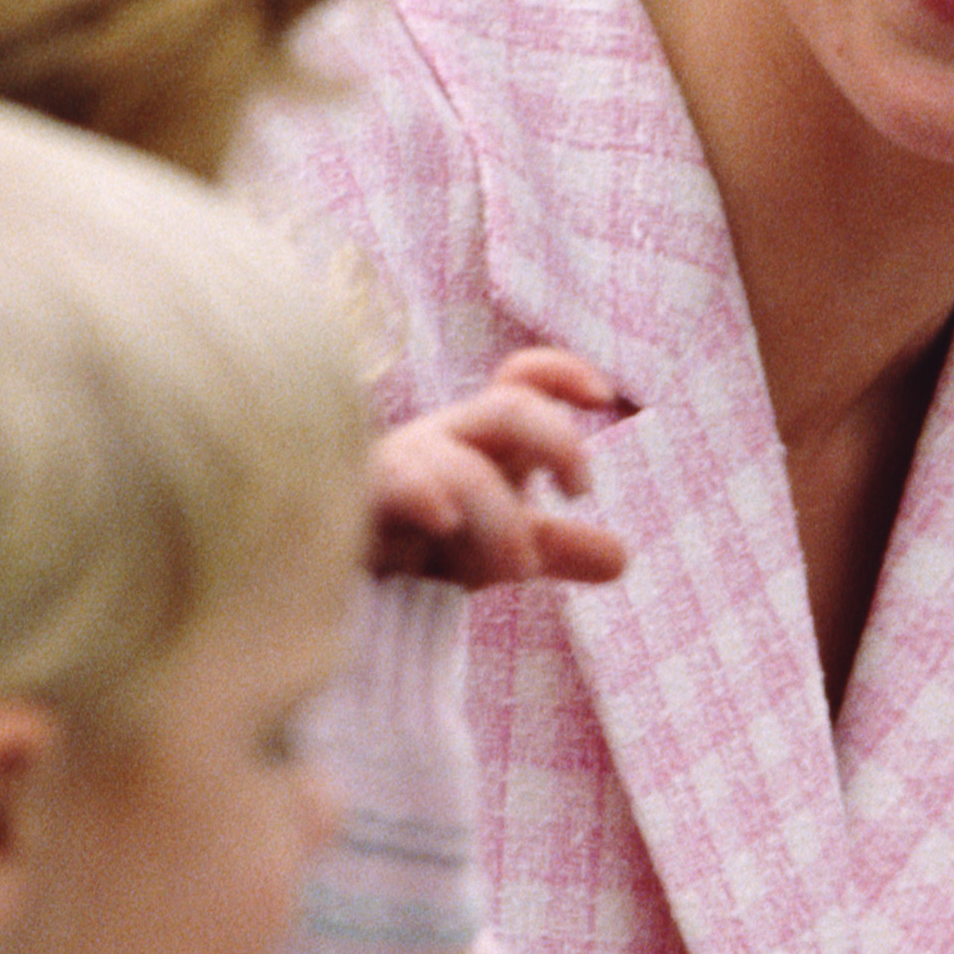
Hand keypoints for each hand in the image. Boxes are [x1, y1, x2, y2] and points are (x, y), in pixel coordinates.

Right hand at [365, 347, 628, 587]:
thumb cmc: (413, 550)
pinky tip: (444, 519)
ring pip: (465, 470)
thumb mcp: (496, 549)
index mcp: (479, 443)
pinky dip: (422, 495)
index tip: (602, 397)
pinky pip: (392, 484)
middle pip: (510, 409)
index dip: (561, 374)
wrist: (332, 580)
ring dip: (504, 520)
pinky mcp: (355, 501)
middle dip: (558, 443)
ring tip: (522, 570)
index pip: (519, 383)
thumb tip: (621, 557)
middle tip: (580, 492)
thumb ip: (556, 547)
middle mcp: (442, 442)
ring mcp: (398, 468)